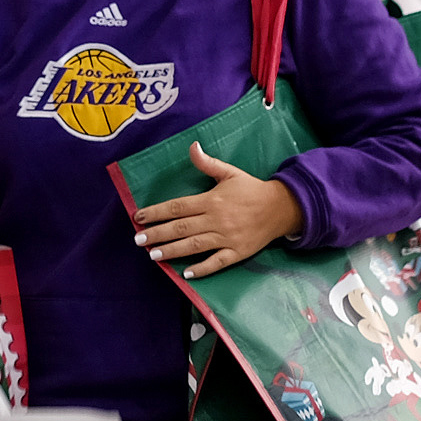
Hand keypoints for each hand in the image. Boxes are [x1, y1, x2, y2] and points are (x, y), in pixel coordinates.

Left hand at [133, 144, 303, 279]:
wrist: (281, 207)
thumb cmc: (252, 189)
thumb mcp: (230, 173)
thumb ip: (208, 163)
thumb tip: (192, 147)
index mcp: (212, 200)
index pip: (178, 207)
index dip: (157, 212)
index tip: (139, 217)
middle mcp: (216, 219)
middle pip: (181, 228)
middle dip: (158, 234)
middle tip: (139, 240)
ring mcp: (227, 237)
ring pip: (194, 246)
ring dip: (173, 251)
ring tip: (154, 255)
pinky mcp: (237, 252)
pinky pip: (217, 262)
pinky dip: (202, 268)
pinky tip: (186, 273)